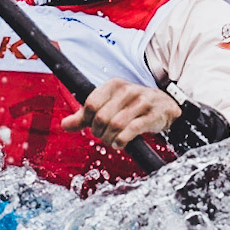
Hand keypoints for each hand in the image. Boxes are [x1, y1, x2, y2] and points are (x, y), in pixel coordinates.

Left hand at [59, 79, 180, 150]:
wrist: (165, 106)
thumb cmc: (132, 106)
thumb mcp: (108, 105)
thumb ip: (85, 115)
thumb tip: (64, 125)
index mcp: (113, 85)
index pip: (91, 104)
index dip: (88, 120)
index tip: (92, 126)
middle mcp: (127, 90)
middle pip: (102, 117)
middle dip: (99, 132)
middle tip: (103, 136)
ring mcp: (141, 102)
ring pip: (115, 125)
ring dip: (109, 139)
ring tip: (111, 141)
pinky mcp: (152, 116)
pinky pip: (131, 131)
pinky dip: (121, 141)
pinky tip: (120, 144)